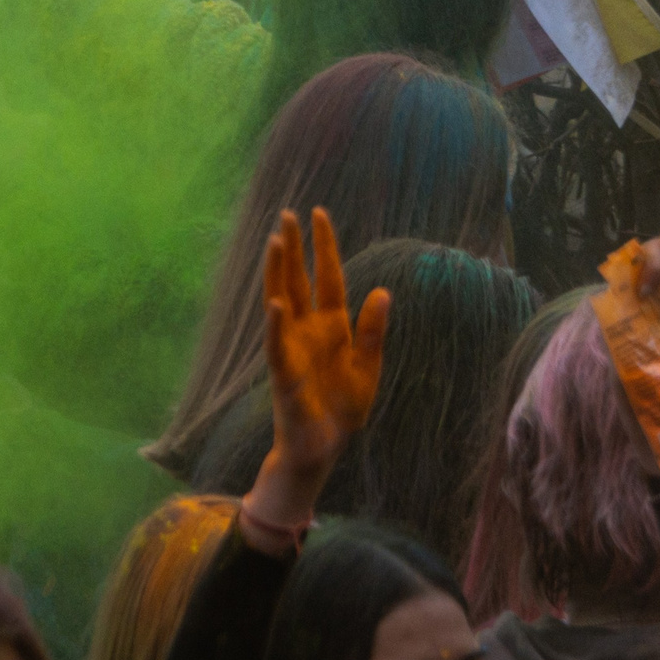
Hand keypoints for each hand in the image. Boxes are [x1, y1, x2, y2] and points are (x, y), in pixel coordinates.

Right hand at [263, 208, 389, 484]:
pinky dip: (277, 324)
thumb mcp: (369, 367)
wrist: (324, 446)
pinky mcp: (284, 372)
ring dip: (278, 272)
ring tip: (276, 242)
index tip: (319, 215)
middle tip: (287, 213)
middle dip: (294, 247)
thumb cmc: (343, 407)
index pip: (328, 277)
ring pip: (281, 300)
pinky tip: (277, 303)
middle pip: (298, 279)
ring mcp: (292, 347)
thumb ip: (373, 331)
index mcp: (331, 326)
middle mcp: (307, 329)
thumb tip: (383, 291)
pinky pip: (278, 344)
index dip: (324, 247)